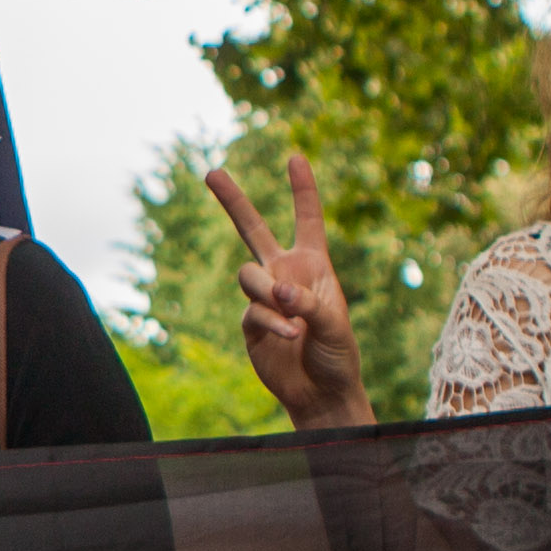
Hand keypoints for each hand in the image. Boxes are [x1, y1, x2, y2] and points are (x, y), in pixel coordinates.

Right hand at [206, 159, 371, 432]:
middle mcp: (285, 274)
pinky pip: (252, 311)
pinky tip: (290, 334)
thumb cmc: (338, 355)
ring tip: (291, 316)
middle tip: (211, 172)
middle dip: (232, 201)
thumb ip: (308, 303)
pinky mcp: (250, 323)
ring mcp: (264, 298)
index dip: (302, 189)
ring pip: (248, 274)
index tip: (295, 157)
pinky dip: (271, 321)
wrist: (321, 393)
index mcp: (313, 265)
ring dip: (267, 292)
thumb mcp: (337, 324)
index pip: (307, 219)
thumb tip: (277, 291)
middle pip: (253, 229)